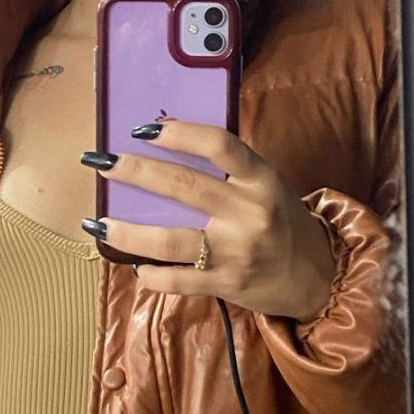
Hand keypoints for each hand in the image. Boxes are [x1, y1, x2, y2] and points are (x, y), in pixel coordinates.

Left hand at [79, 118, 337, 321]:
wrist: (316, 277)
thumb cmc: (281, 221)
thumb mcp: (265, 186)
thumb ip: (227, 170)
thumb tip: (163, 142)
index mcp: (262, 180)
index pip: (220, 145)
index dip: (180, 133)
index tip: (143, 128)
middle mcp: (250, 214)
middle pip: (184, 187)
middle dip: (135, 172)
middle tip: (101, 162)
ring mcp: (236, 253)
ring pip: (170, 240)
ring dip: (127, 232)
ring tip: (97, 224)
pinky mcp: (226, 285)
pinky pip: (177, 281)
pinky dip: (150, 273)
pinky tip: (134, 265)